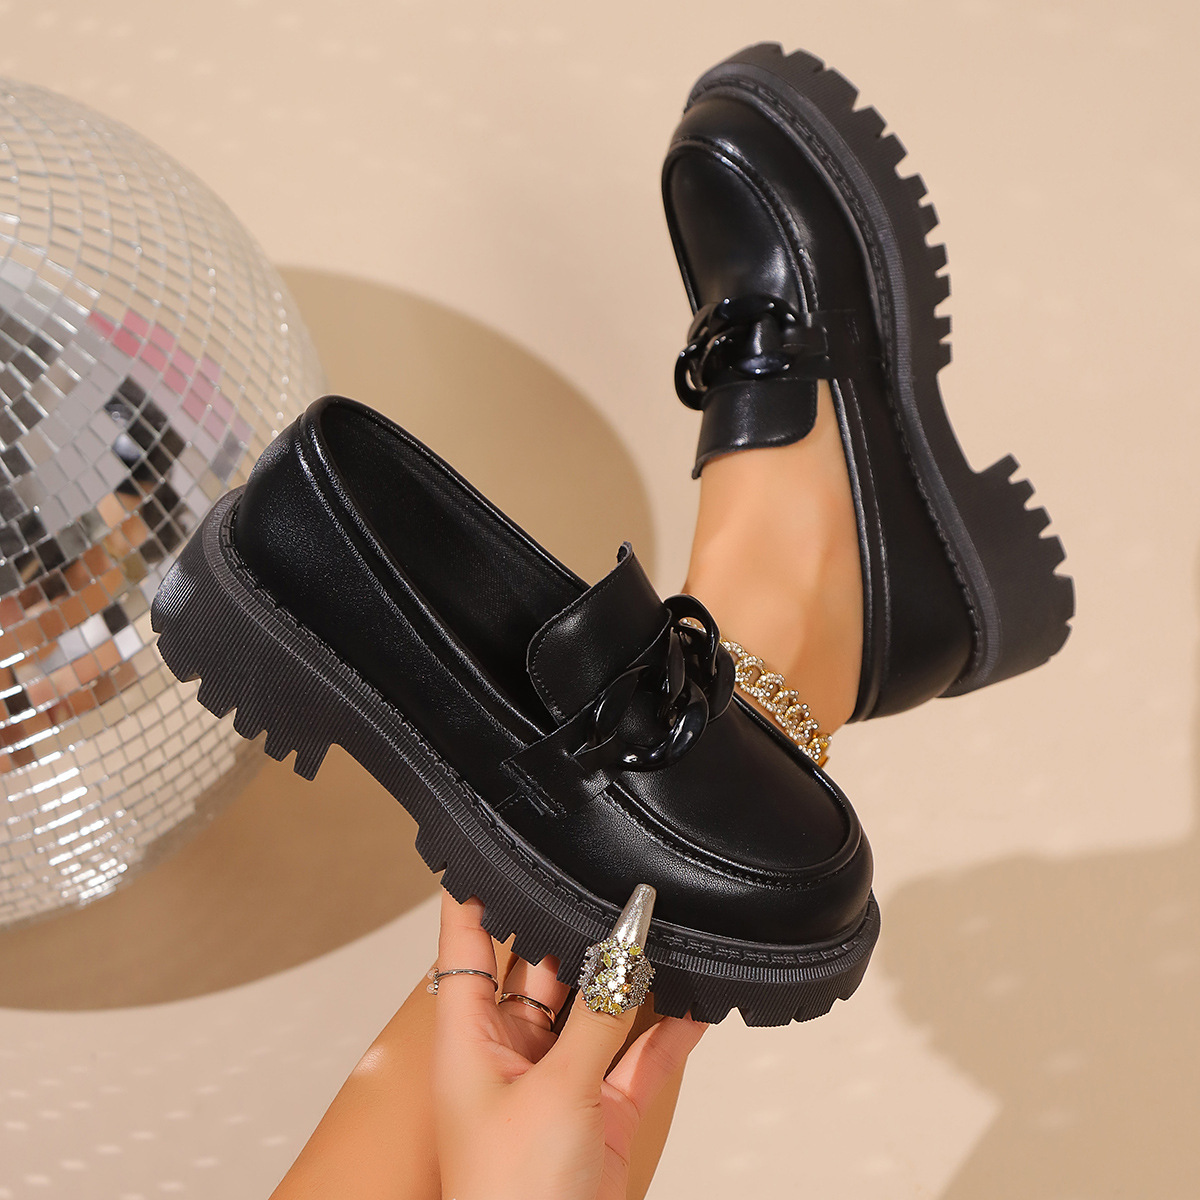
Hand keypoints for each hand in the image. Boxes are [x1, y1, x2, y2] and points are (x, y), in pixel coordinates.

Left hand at [431, 890, 706, 1199]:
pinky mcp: (600, 1115)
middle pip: (542, 968)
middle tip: (614, 889)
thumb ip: (598, 1019)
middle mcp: (510, 1053)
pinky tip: (694, 1005)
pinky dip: (666, 1033)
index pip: (465, 943)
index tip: (497, 847)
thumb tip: (626, 955)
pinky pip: (637, 1057)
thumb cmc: (510, 1197)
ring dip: (626, 981)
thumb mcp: (556, 1092)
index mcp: (470, 1038)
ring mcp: (557, 1083)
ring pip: (595, 1012)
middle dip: (575, 931)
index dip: (475, 892)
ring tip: (661, 932)